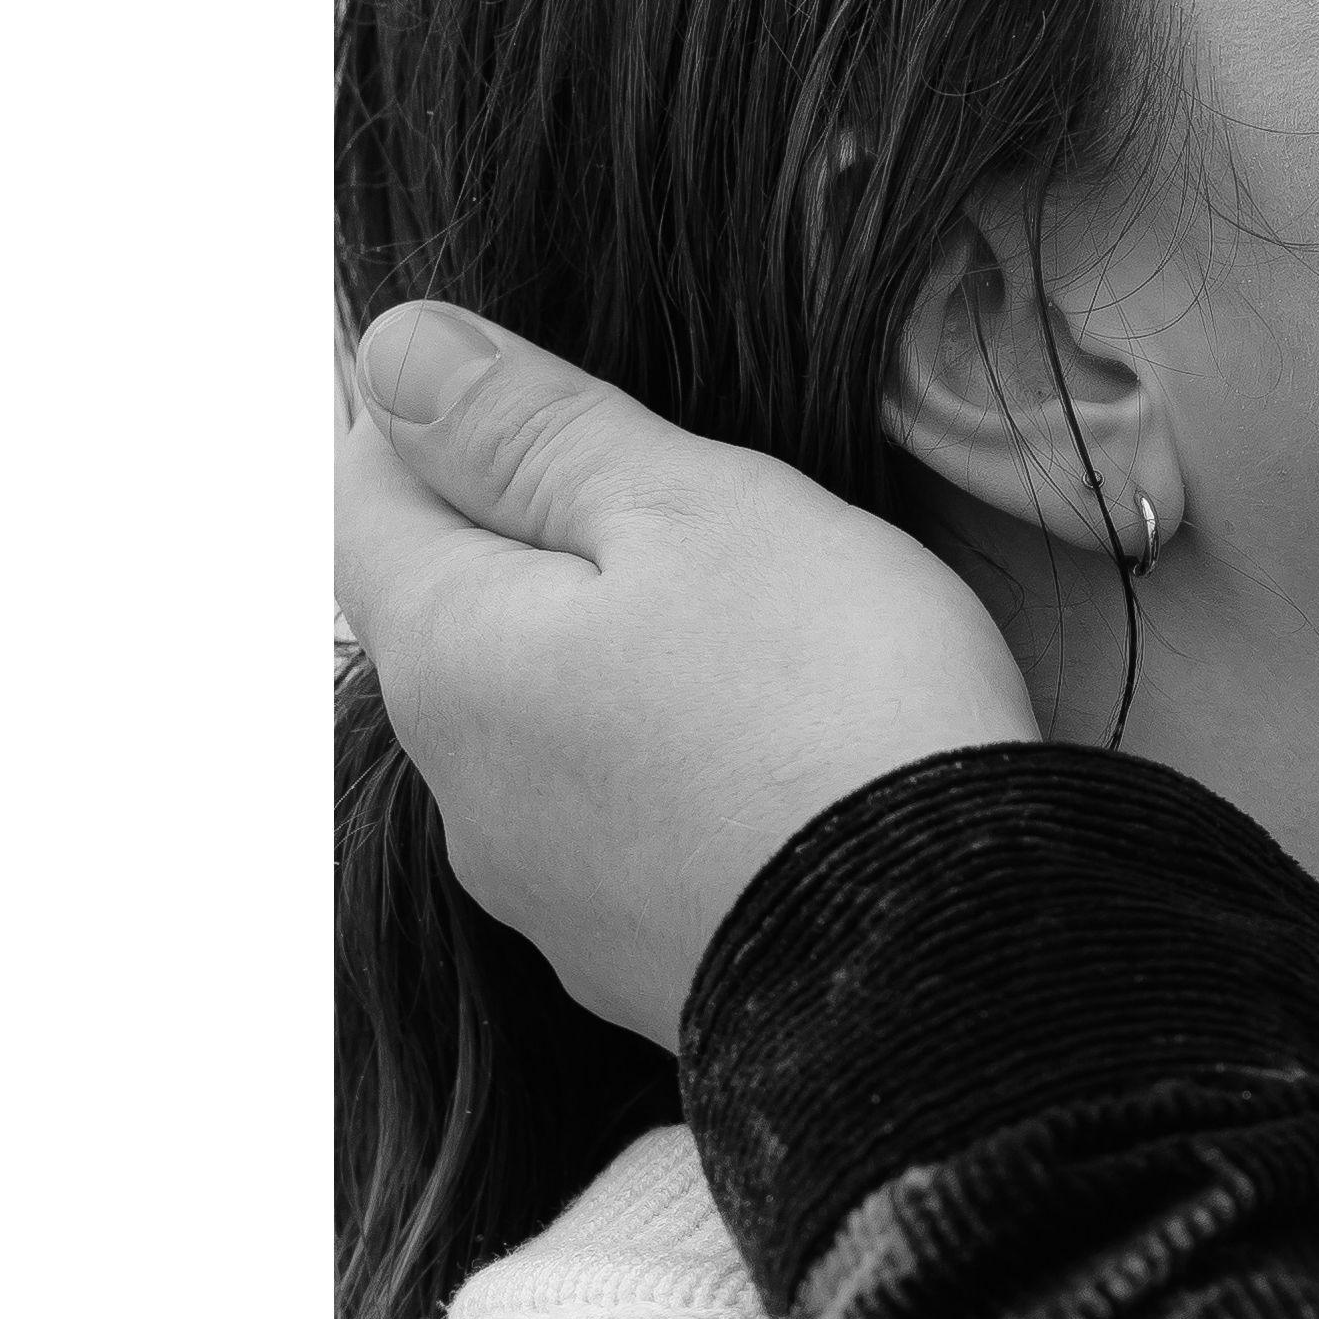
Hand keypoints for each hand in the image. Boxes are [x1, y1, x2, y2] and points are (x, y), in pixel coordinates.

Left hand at [338, 301, 1038, 1046]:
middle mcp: (462, 790)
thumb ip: (534, 429)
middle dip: (542, 550)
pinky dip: (672, 780)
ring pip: (545, 733)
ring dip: (614, 674)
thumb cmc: (829, 709)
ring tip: (759, 648)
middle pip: (459, 621)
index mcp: (449, 656)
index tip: (558, 394)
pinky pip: (624, 834)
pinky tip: (776, 767)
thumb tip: (392, 351)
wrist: (952, 964)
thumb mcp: (695, 510)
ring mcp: (548, 897)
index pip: (366, 495)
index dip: (443, 416)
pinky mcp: (638, 968)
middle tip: (694, 510)